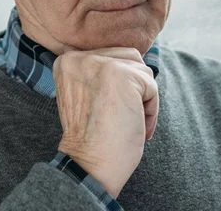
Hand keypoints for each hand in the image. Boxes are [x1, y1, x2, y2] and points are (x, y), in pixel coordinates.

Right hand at [53, 47, 158, 197]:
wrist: (88, 164)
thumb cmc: (91, 137)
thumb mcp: (86, 93)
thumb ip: (100, 72)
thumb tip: (136, 59)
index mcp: (68, 61)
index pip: (111, 55)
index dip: (120, 85)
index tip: (110, 110)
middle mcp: (81, 57)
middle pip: (129, 58)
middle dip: (135, 88)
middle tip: (122, 116)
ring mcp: (101, 64)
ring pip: (142, 71)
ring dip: (143, 99)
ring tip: (128, 121)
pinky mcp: (122, 76)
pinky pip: (151, 86)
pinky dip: (150, 110)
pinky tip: (135, 126)